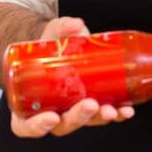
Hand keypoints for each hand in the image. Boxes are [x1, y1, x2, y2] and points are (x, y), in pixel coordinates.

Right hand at [9, 16, 134, 138]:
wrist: (59, 46)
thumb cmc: (47, 47)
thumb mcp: (50, 35)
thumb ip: (61, 28)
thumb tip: (76, 25)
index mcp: (28, 104)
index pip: (26, 126)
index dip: (37, 126)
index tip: (51, 117)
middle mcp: (49, 113)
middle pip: (61, 126)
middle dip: (78, 117)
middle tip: (90, 105)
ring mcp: (72, 112)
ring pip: (84, 123)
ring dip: (100, 118)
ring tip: (113, 109)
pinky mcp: (91, 108)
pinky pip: (102, 116)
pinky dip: (115, 114)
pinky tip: (125, 108)